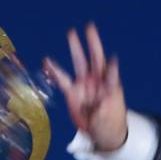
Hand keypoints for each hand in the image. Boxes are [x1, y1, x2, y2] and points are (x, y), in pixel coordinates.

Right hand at [43, 22, 127, 150]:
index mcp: (110, 88)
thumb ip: (102, 112)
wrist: (102, 133)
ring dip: (76, 48)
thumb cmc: (110, 125)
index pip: (112, 76)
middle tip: (90, 27)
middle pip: (96, 59)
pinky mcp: (73, 92)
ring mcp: (85, 85)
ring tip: (71, 33)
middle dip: (93, 43)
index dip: (112, 68)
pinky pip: (62, 79)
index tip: (113, 59)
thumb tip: (98, 106)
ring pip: (80, 63)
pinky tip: (47, 61)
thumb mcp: (107, 121)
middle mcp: (98, 82)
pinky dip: (55, 70)